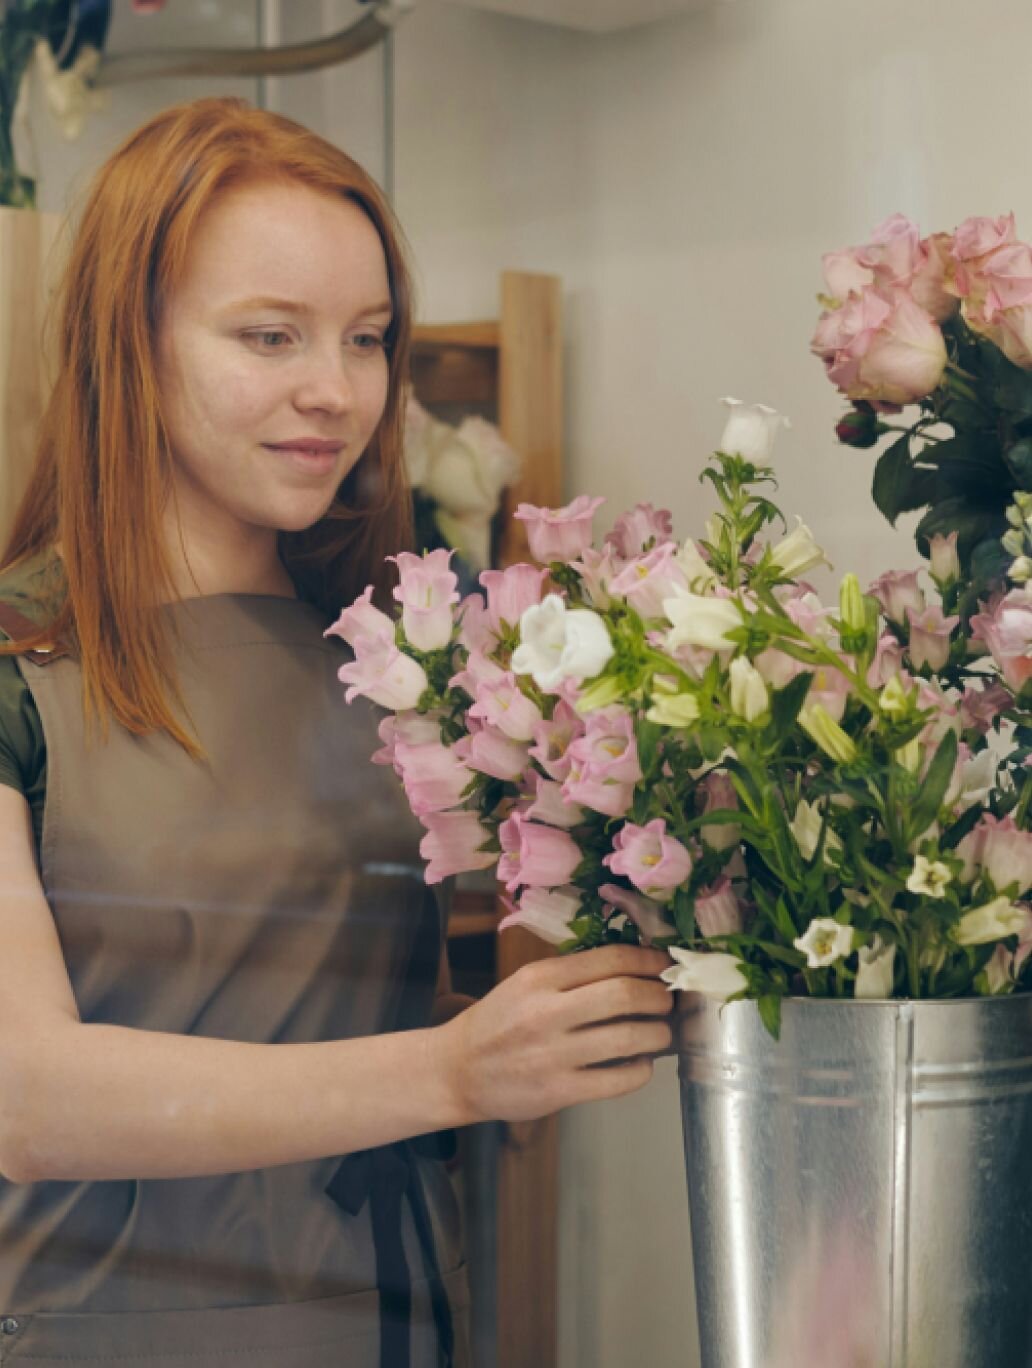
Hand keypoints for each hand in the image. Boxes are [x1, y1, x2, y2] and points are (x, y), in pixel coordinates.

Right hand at [432, 945, 674, 1124]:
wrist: (457, 1070)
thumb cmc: (499, 1021)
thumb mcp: (526, 982)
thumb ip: (572, 974)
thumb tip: (635, 966)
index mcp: (540, 977)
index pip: (610, 958)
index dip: (648, 959)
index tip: (664, 964)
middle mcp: (547, 1012)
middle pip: (625, 994)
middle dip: (659, 996)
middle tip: (668, 1000)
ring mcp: (554, 1054)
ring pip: (629, 1038)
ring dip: (659, 1034)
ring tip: (662, 1033)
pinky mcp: (559, 1091)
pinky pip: (618, 1080)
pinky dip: (641, 1070)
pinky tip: (641, 1063)